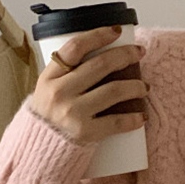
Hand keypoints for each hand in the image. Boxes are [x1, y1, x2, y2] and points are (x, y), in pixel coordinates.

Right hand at [30, 27, 148, 144]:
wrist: (40, 151)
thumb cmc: (49, 119)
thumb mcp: (48, 91)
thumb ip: (66, 75)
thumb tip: (99, 57)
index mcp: (49, 77)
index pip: (75, 47)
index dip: (98, 35)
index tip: (116, 31)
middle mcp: (61, 93)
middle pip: (99, 66)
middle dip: (124, 55)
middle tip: (139, 52)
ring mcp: (73, 113)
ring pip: (113, 91)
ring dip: (135, 86)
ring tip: (144, 87)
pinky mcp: (86, 133)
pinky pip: (116, 122)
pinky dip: (133, 118)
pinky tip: (142, 116)